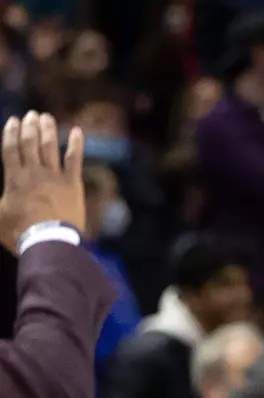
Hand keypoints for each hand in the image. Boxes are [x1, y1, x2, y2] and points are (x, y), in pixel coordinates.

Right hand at [0, 111, 85, 250]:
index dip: (11, 133)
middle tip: (32, 115)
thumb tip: (2, 197)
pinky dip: (76, 144)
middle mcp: (33, 172)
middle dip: (30, 127)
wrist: (48, 240)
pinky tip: (78, 131)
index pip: (10, 149)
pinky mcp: (73, 184)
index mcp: (14, 178)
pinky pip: (74, 160)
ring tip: (47, 117)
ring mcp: (54, 177)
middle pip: (30, 143)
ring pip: (50, 147)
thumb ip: (0, 201)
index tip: (12, 121)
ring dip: (48, 130)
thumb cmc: (20, 232)